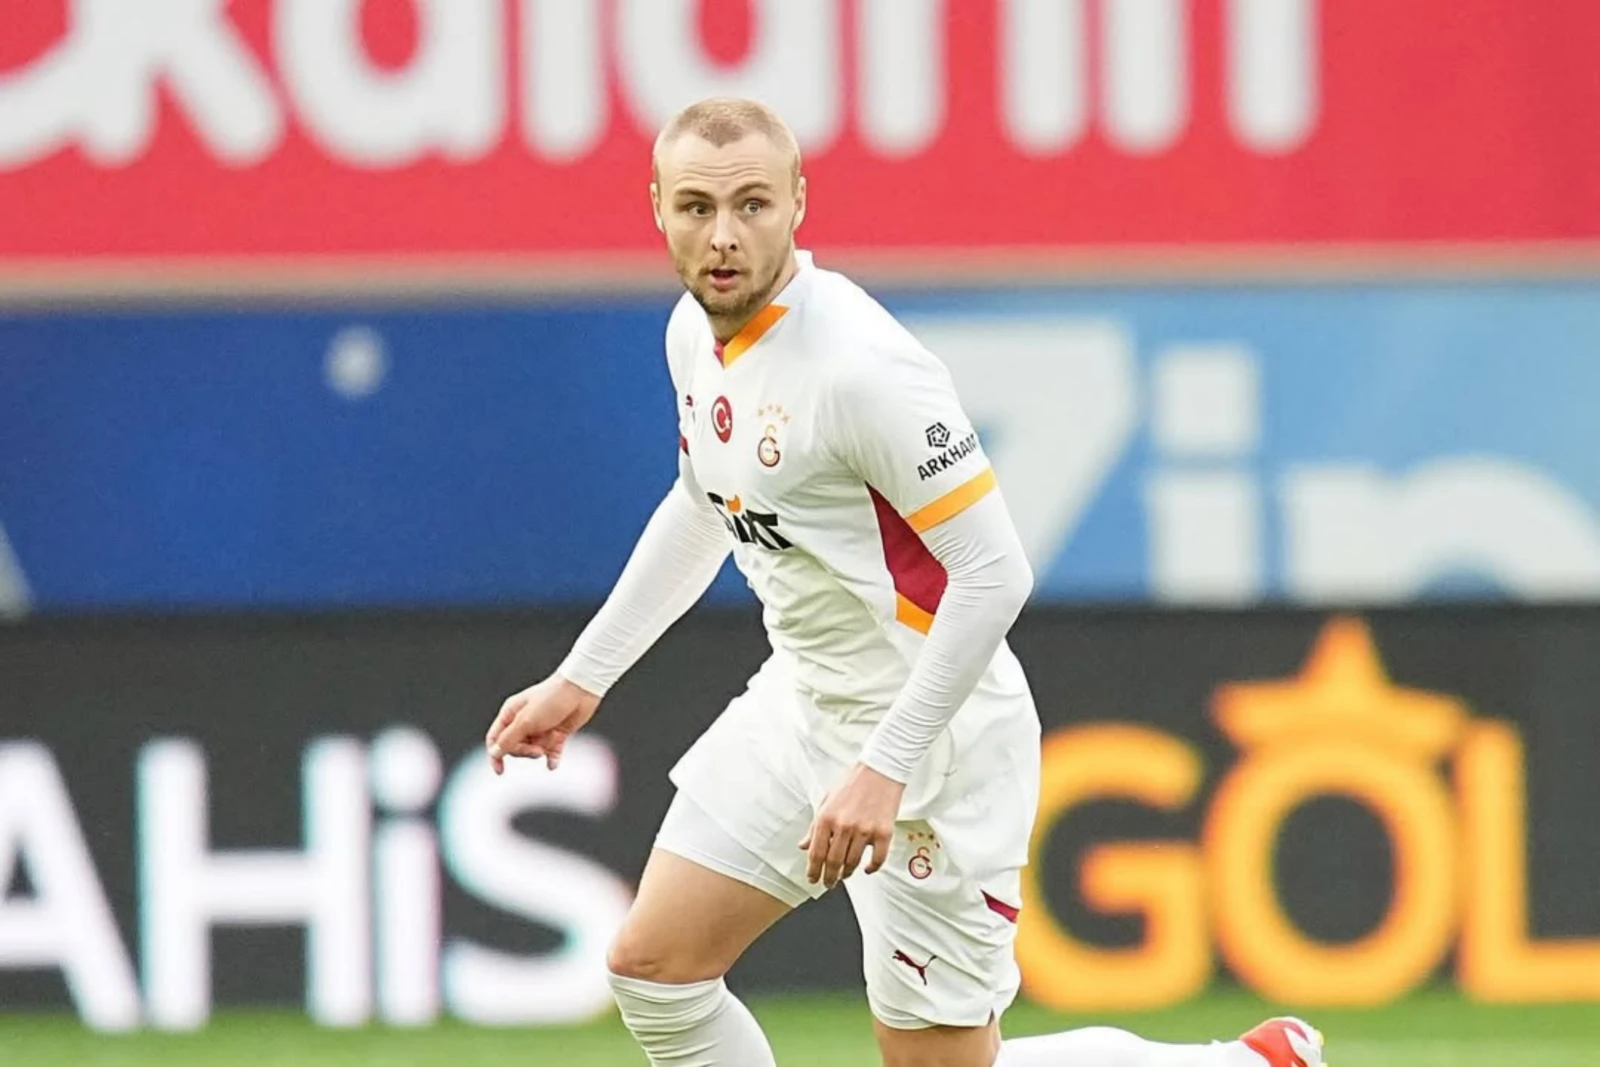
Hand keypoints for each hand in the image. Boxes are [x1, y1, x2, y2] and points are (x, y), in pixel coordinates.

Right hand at [484, 674, 600, 774]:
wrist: (581, 690)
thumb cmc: (551, 699)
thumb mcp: (526, 721)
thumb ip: (508, 739)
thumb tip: (494, 753)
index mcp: (511, 713)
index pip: (495, 738)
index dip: (495, 755)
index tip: (500, 771)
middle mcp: (524, 721)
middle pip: (514, 746)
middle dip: (524, 752)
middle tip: (537, 750)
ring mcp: (540, 727)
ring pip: (532, 750)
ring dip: (539, 752)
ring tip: (548, 747)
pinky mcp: (556, 733)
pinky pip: (551, 751)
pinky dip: (551, 758)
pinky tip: (553, 765)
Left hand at [800, 764, 905, 888]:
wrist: (880, 769)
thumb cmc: (852, 784)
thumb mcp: (826, 801)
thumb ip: (814, 826)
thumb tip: (803, 845)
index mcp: (826, 818)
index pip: (816, 853)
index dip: (813, 871)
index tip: (813, 879)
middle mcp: (844, 826)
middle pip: (834, 862)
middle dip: (829, 877)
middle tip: (829, 884)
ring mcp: (865, 830)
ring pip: (853, 863)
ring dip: (847, 873)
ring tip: (845, 875)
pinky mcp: (884, 832)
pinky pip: (877, 859)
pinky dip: (871, 868)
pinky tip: (867, 869)